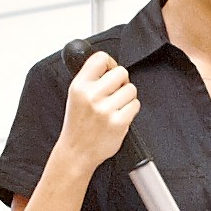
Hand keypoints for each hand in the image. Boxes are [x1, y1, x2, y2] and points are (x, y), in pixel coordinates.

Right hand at [46, 50, 139, 176]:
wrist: (77, 152)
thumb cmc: (78, 125)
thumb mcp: (75, 96)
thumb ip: (91, 78)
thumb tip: (111, 64)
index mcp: (79, 86)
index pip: (100, 58)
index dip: (110, 63)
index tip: (110, 71)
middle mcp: (92, 96)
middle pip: (121, 72)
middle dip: (121, 81)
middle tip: (115, 92)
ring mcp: (105, 110)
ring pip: (131, 89)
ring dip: (127, 97)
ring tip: (116, 106)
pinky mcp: (118, 122)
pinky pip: (135, 105)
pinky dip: (130, 110)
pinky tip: (120, 116)